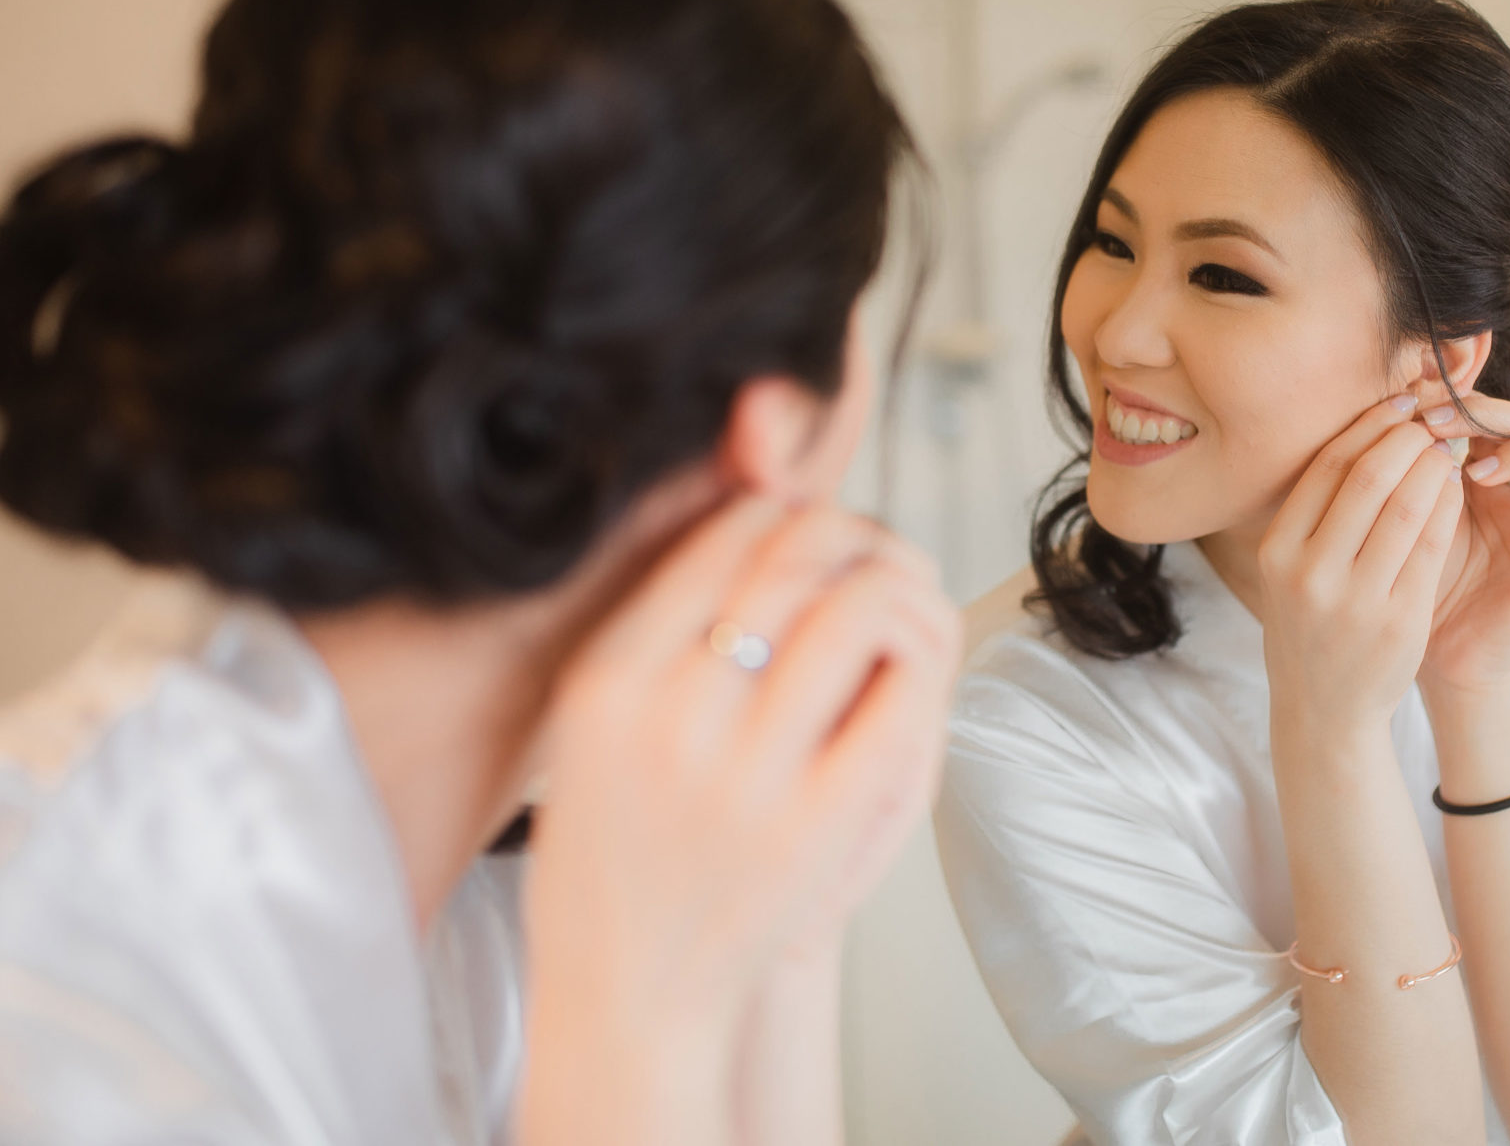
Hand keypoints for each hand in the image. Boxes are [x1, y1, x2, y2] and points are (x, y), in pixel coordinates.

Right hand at [517, 496, 960, 1145]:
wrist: (624, 999)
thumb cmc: (609, 859)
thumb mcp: (587, 728)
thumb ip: (656, 631)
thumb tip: (760, 519)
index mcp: (606, 682)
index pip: (717, 541)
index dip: (782, 511)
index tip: (805, 521)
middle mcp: (670, 718)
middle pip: (795, 559)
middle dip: (853, 535)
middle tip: (871, 552)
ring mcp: (747, 777)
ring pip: (859, 613)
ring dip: (899, 587)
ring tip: (900, 602)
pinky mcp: (816, 829)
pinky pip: (899, 706)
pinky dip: (921, 667)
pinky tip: (911, 673)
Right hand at [1258, 392, 1466, 745]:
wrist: (1325, 711)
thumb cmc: (1311, 626)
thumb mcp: (1291, 571)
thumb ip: (1316, 515)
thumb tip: (1363, 435)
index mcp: (1278, 552)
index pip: (1325, 468)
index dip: (1367, 427)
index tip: (1396, 405)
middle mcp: (1310, 573)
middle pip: (1366, 479)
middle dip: (1405, 438)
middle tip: (1430, 419)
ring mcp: (1356, 600)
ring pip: (1406, 507)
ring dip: (1433, 466)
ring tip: (1448, 447)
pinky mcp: (1400, 620)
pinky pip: (1432, 546)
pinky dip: (1448, 506)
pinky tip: (1456, 488)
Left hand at [1414, 391, 1509, 706]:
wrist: (1434, 652)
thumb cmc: (1409, 582)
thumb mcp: (1401, 516)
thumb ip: (1404, 468)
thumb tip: (1389, 401)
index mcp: (1478, 468)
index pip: (1484, 410)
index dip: (1453, 399)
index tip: (1410, 402)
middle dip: (1486, 413)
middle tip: (1438, 425)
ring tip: (1481, 472)